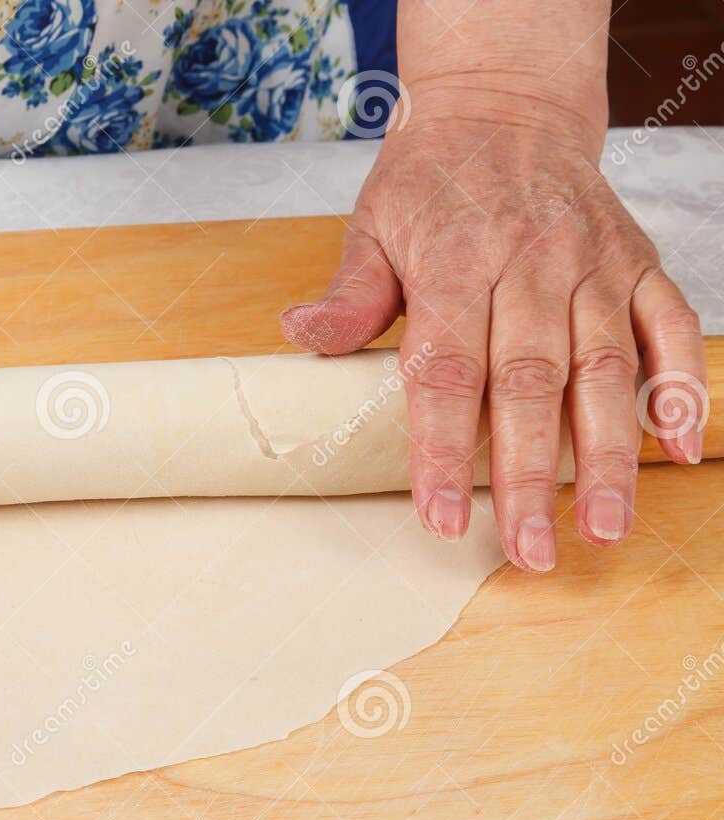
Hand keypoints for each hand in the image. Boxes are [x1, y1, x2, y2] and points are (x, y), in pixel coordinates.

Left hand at [282, 114, 704, 571]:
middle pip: (531, 385)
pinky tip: (676, 452)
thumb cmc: (430, 180)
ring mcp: (594, 265)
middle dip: (529, 477)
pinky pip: (670, 329)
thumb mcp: (372, 226)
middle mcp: (534, 264)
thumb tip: (300, 337)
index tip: (441, 520)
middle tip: (531, 552)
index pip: (448, 370)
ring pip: (606, 370)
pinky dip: (680, 389)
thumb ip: (349, 295)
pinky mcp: (639, 263)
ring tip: (603, 528)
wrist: (505, 106)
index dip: (441, 450)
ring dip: (608, 457)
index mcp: (459, 261)